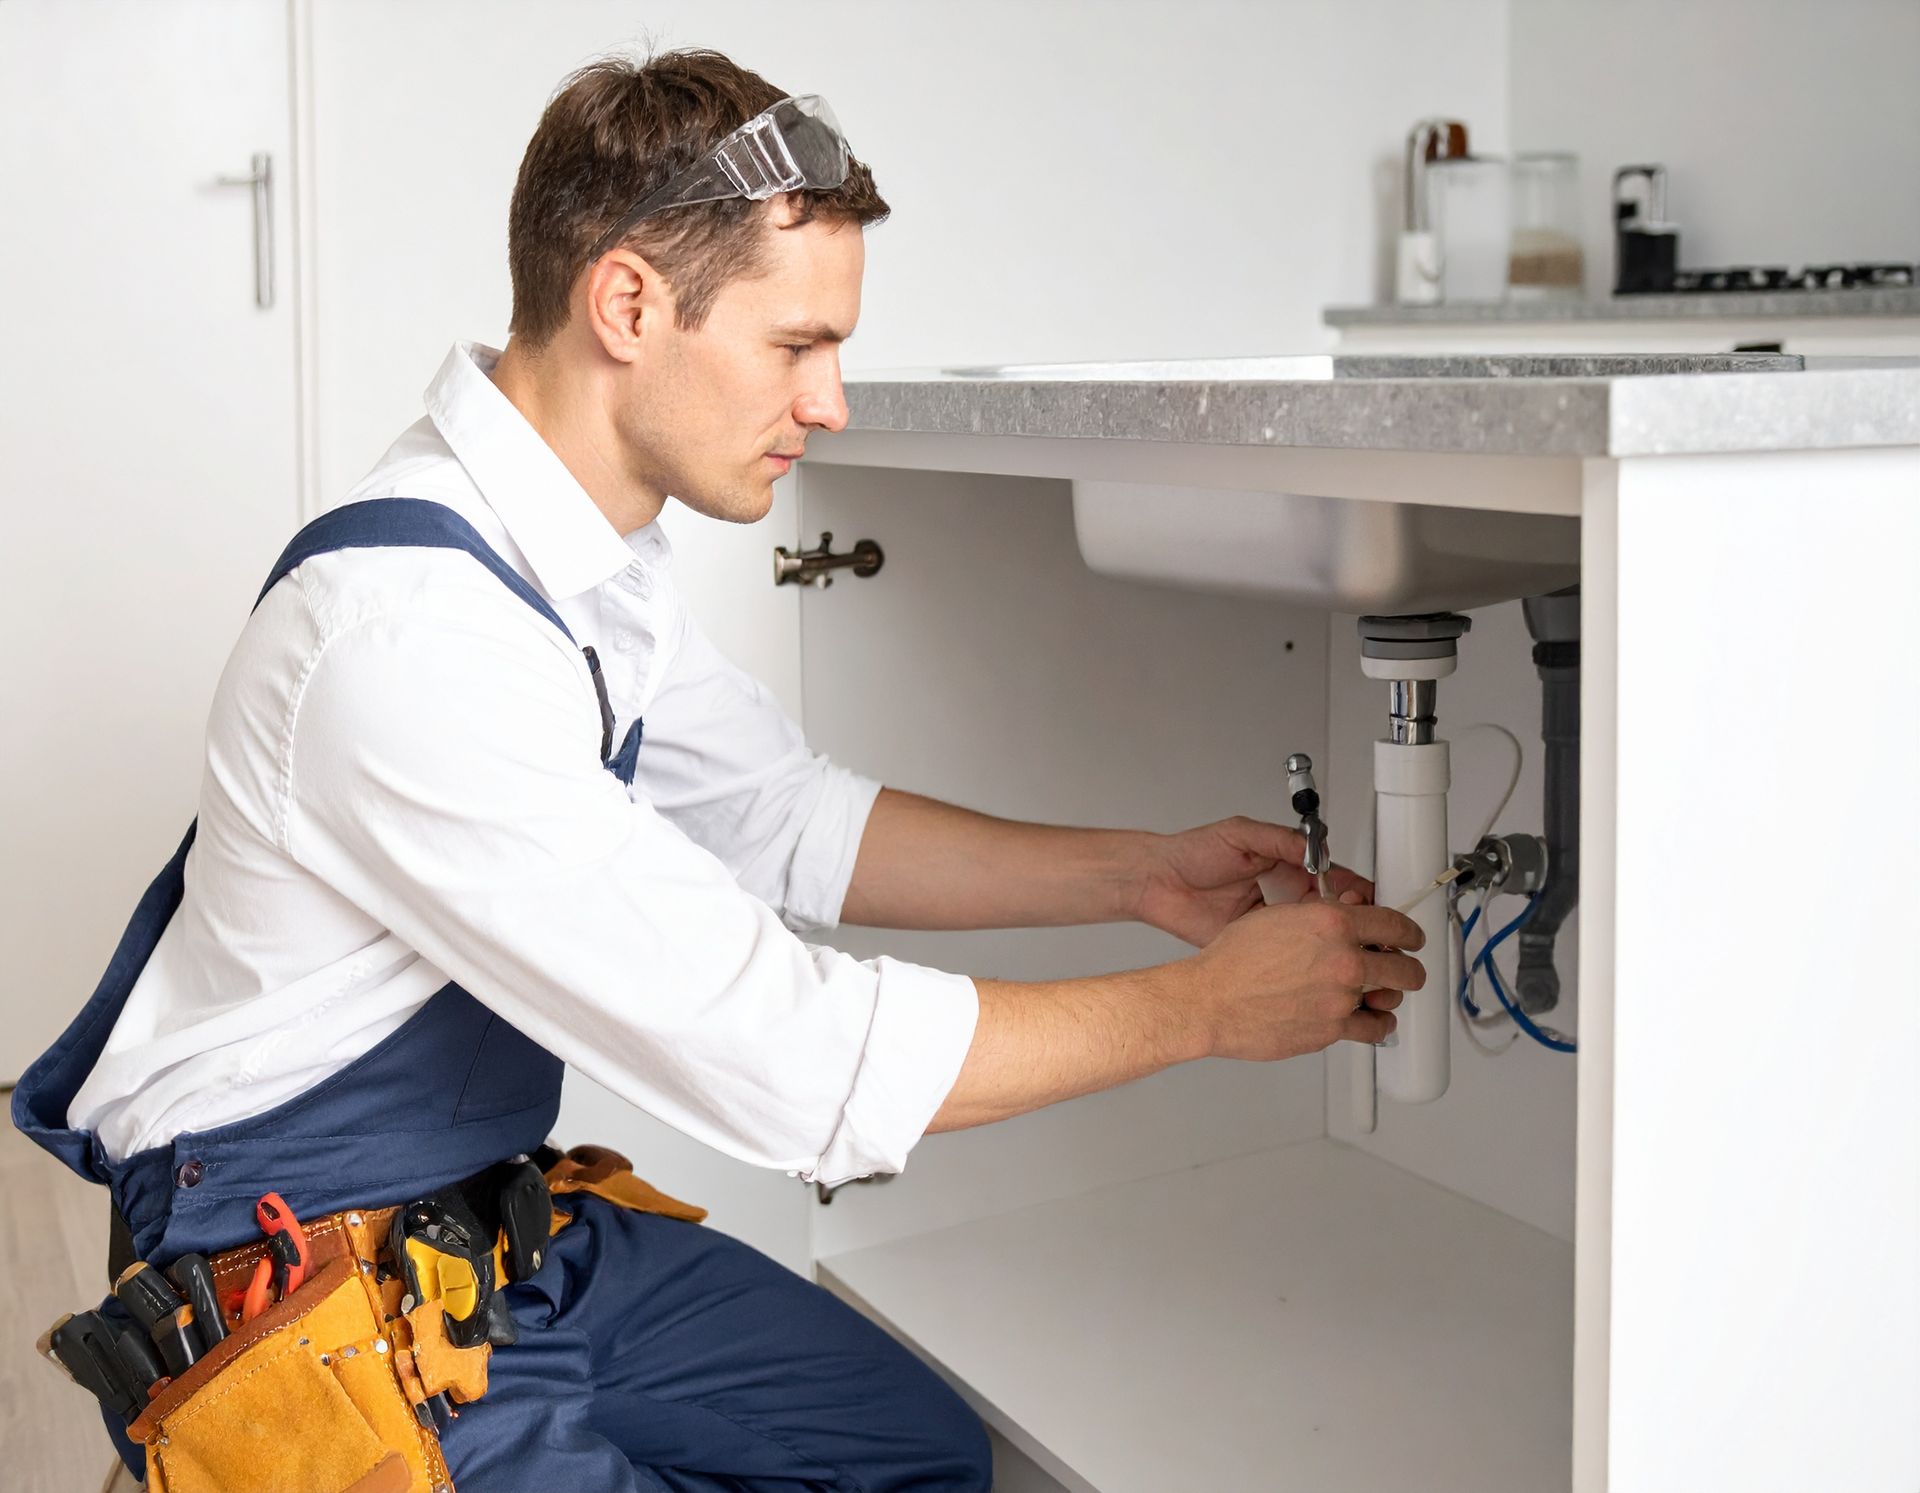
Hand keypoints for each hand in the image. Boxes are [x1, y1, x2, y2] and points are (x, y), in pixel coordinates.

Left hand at [1134, 816, 1372, 945]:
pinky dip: (1303, 960)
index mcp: (1287, 864)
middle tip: (1358, 931)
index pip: (1334, 877)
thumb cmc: (1192, 853)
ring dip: (1331, 943)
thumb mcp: (1239, 835)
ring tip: (1343, 950)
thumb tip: (1316, 851)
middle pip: (1332, 910)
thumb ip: (1278, 840)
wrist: (1157, 883)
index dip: (1354, 891)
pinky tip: (1314, 964)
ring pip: (1314, 936)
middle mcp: (1283, 894)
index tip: (1368, 902)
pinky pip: (1286, 954)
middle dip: (1350, 921)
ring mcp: (1271, 921)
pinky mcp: (1255, 944)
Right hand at [1176, 899, 1425, 1060]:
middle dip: (1409, 967)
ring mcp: (1341, 996)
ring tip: (1385, 995)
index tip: (1411, 937)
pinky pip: (1373, 1029)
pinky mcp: (1333, 1028)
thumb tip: (1339, 919)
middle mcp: (1343, 958)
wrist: (1210, 1000)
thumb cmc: (1231, 962)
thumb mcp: (1276, 918)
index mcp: (1331, 923)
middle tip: (1404, 968)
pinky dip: (1377, 1025)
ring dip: (1392, 996)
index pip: (1394, 923)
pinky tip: (1372, 1020)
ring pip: (1393, 998)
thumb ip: (1316, 917)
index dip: (1410, 931)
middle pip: (1405, 965)